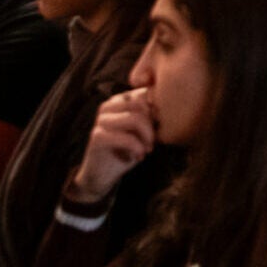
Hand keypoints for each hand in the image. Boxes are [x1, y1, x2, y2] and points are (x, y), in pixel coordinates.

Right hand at [66, 89, 158, 204]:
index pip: (146, 92)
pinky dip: (137, 148)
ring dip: (147, 137)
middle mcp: (109, 106)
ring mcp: (101, 119)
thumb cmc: (128, 150)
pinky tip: (138, 157)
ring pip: (135, 119)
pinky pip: (126, 137)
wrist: (104, 174)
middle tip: (152, 143)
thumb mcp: (144, 131)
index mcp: (121, 100)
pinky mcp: (97, 136)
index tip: (160, 128)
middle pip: (142, 105)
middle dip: (152, 126)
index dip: (158, 110)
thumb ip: (152, 117)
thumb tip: (169, 108)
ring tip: (147, 150)